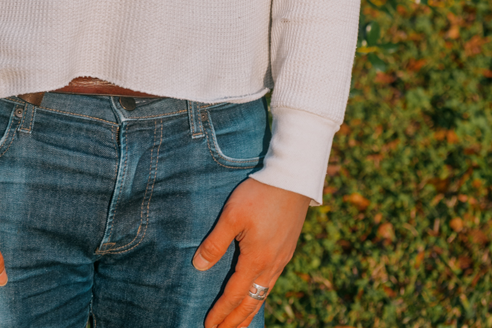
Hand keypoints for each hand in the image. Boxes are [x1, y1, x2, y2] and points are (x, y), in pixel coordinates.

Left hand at [193, 177, 311, 327]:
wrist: (293, 178)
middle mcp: (272, 264)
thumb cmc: (259, 195)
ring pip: (264, 293)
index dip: (221, 312)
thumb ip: (214, 244)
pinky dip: (262, 295)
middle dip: (236, 320)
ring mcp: (282, 258)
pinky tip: (257, 294)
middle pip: (252, 301)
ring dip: (250, 311)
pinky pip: (272, 281)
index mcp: (256, 259)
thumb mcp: (230, 218)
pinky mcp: (287, 249)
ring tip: (239, 324)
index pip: (234, 294)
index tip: (209, 325)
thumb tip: (198, 267)